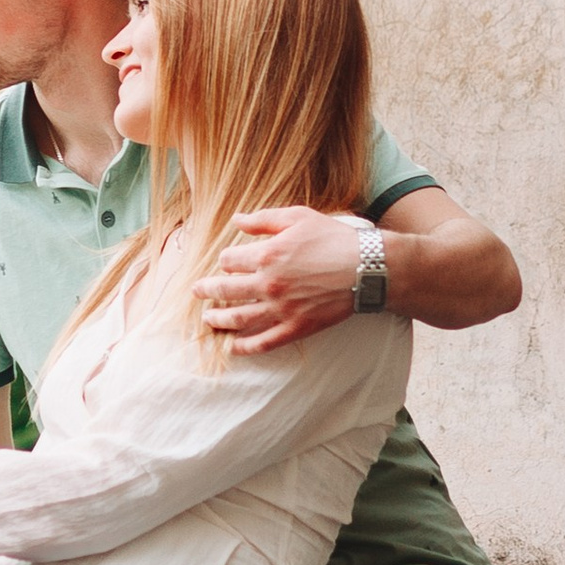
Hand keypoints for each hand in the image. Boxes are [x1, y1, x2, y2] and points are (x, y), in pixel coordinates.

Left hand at [194, 207, 367, 353]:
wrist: (368, 268)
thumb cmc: (334, 238)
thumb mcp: (298, 217)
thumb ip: (263, 219)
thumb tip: (236, 220)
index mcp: (267, 255)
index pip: (230, 261)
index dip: (226, 261)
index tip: (228, 262)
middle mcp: (269, 284)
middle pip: (226, 291)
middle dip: (207, 291)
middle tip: (197, 292)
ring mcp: (282, 309)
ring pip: (240, 319)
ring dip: (219, 320)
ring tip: (209, 319)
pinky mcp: (297, 328)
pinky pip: (265, 342)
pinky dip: (246, 347)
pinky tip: (233, 347)